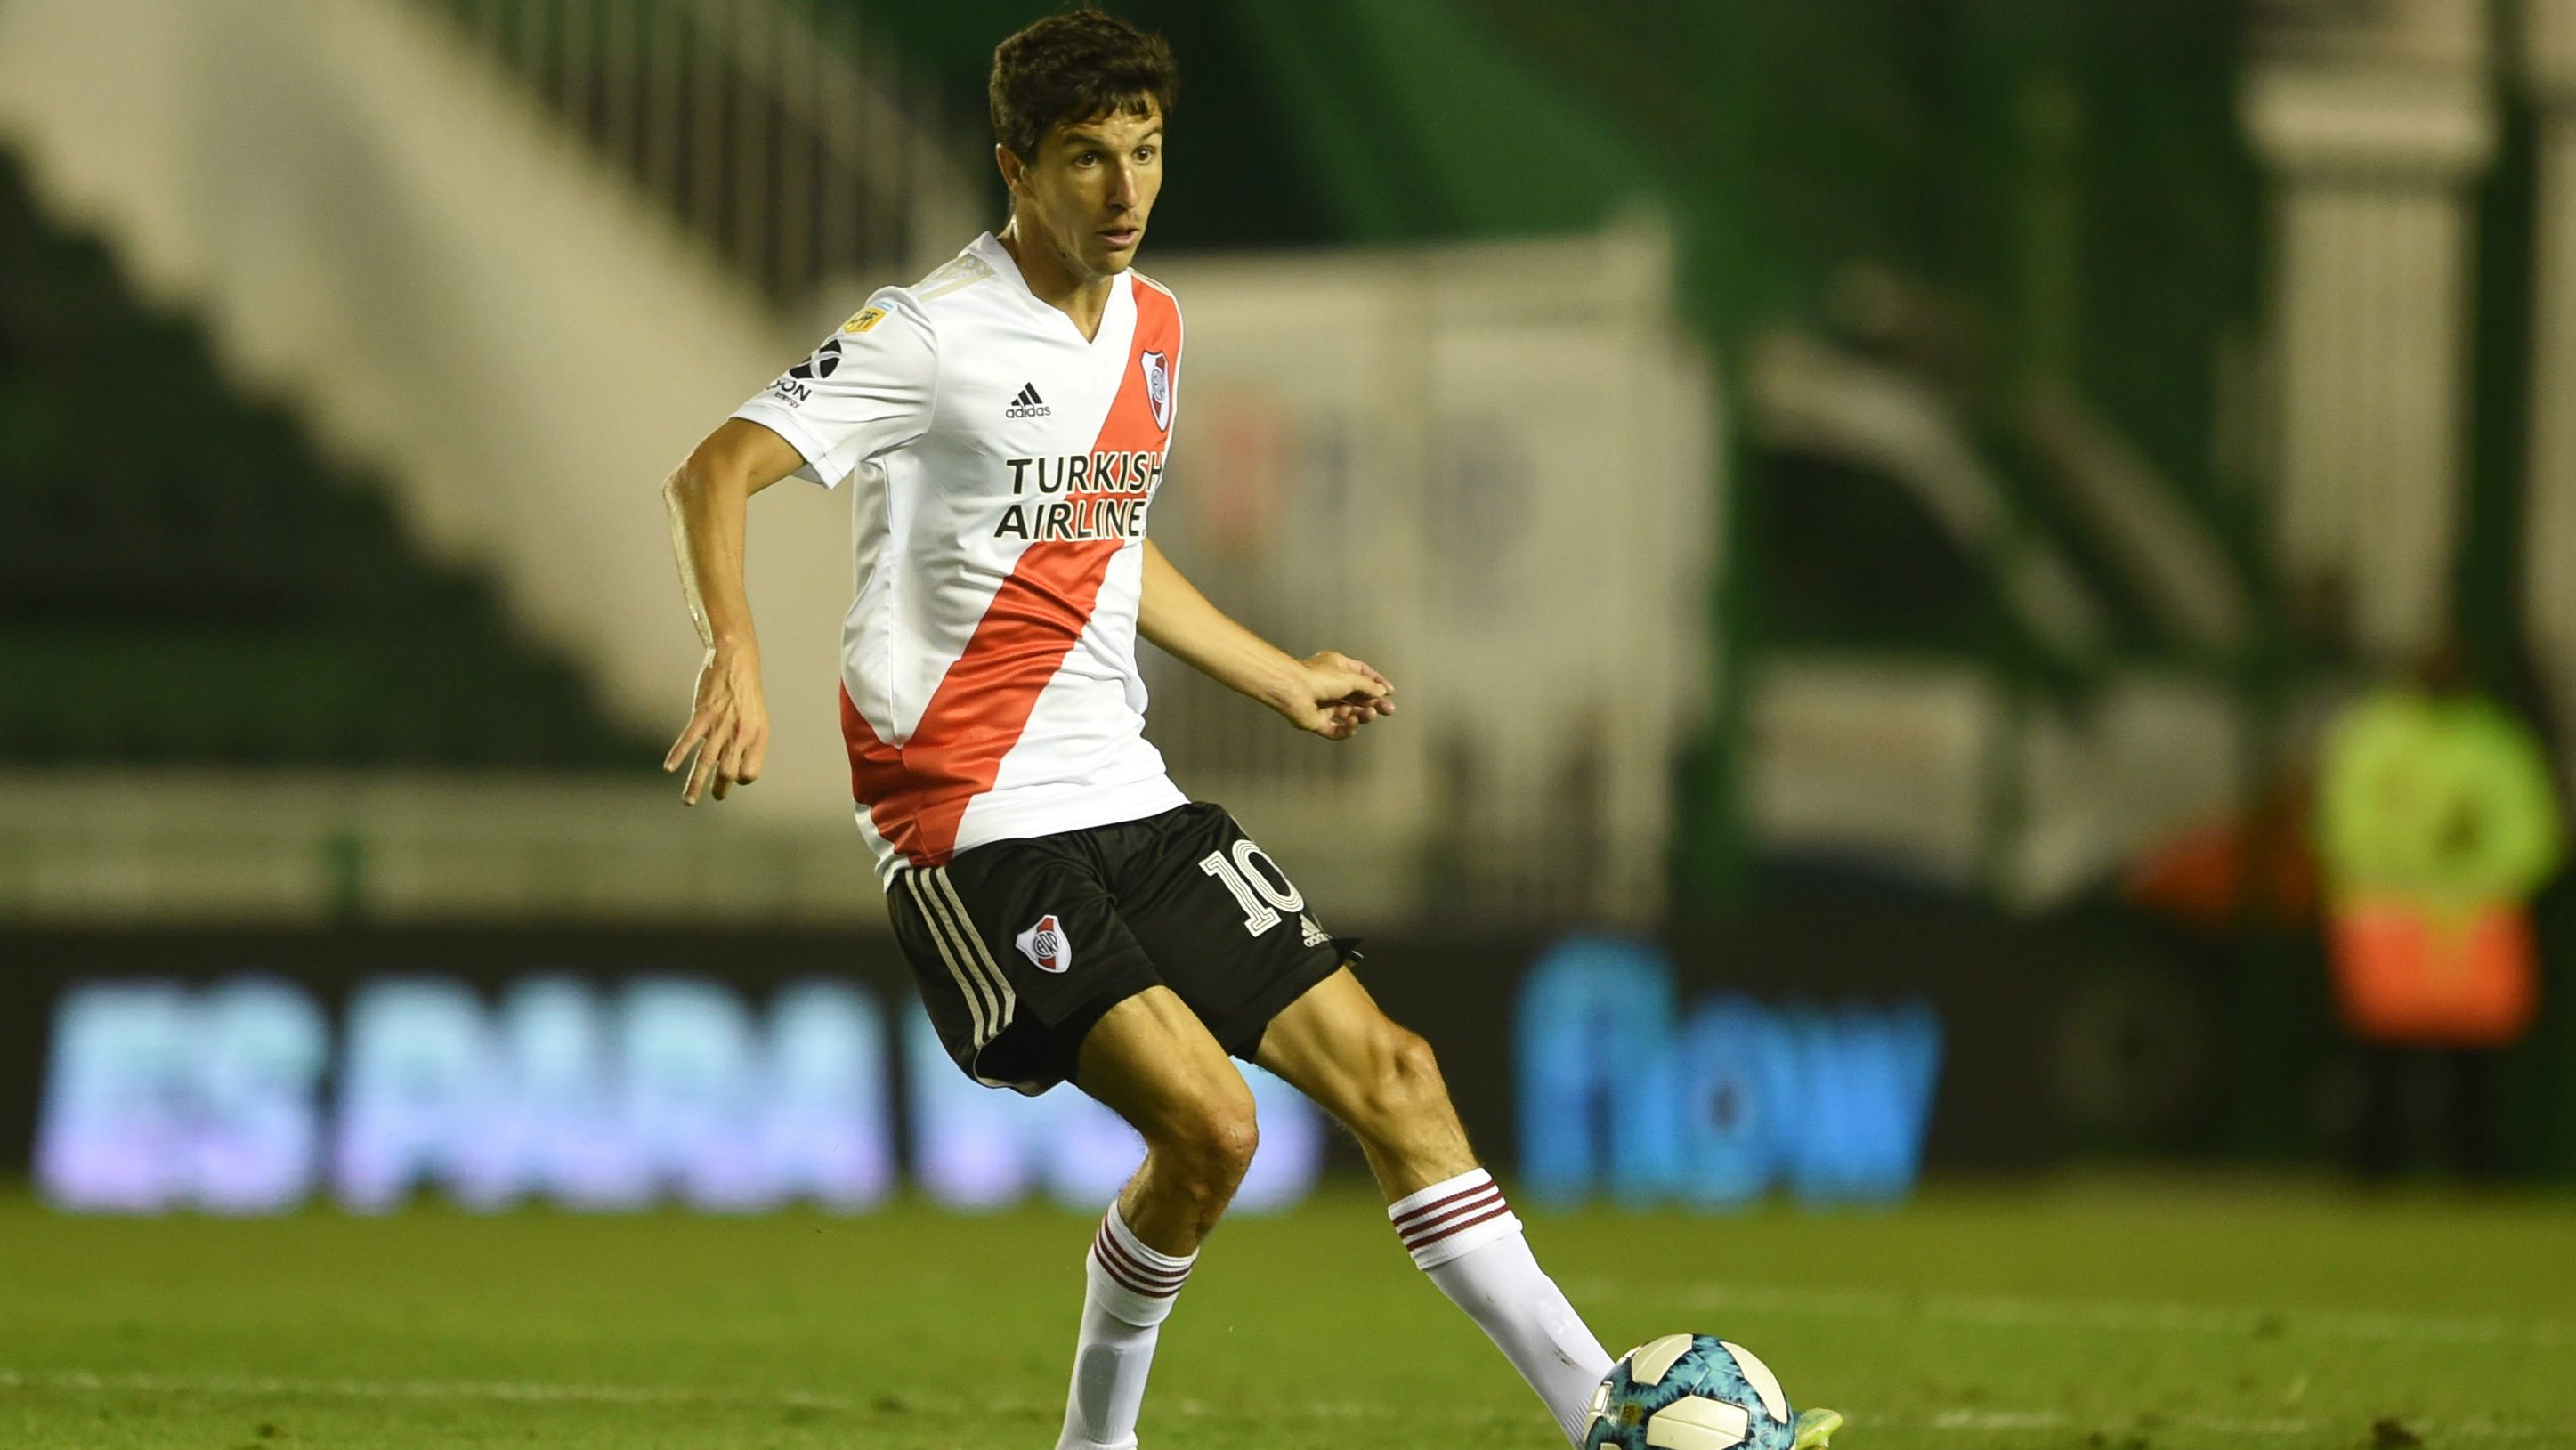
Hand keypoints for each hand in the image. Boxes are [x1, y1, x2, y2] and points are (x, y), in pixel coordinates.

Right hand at [664, 640, 768, 803]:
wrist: (736, 662)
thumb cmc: (745, 695)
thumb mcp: (757, 720)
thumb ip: (746, 745)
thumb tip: (733, 769)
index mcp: (757, 737)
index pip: (750, 772)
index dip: (742, 778)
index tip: (734, 777)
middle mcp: (740, 734)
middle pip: (729, 772)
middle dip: (720, 787)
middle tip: (715, 796)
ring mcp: (720, 725)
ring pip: (706, 762)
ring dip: (696, 784)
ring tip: (689, 802)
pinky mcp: (703, 715)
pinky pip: (688, 739)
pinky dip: (678, 755)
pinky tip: (669, 768)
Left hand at [1274, 650, 1394, 740]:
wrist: (1293, 691)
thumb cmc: (1317, 677)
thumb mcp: (1350, 677)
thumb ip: (1368, 686)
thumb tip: (1381, 692)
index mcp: (1337, 668)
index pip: (1362, 674)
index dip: (1377, 683)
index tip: (1389, 692)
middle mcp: (1331, 685)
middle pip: (1358, 697)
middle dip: (1374, 703)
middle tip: (1388, 710)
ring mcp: (1324, 705)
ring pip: (1349, 713)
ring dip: (1362, 715)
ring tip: (1369, 714)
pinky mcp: (1318, 722)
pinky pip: (1336, 730)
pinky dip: (1346, 729)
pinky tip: (1352, 724)